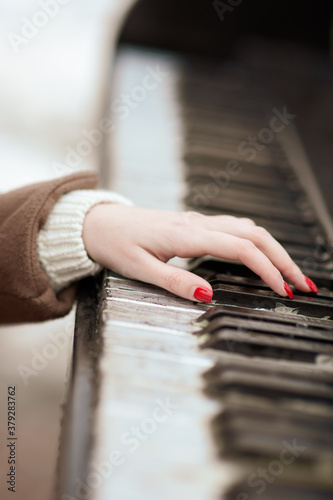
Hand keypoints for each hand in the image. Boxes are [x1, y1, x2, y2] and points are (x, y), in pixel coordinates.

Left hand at [82, 204, 316, 302]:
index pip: (241, 249)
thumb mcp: (139, 268)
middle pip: (255, 234)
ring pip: (248, 229)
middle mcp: (198, 224)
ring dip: (273, 249)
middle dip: (283, 259)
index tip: (284, 291)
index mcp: (187, 235)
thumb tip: (208, 294)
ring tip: (290, 273)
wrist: (97, 222)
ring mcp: (197, 222)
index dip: (268, 270)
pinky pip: (234, 228)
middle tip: (303, 284)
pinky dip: (256, 242)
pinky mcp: (194, 225)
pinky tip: (261, 255)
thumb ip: (174, 281)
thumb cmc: (115, 243)